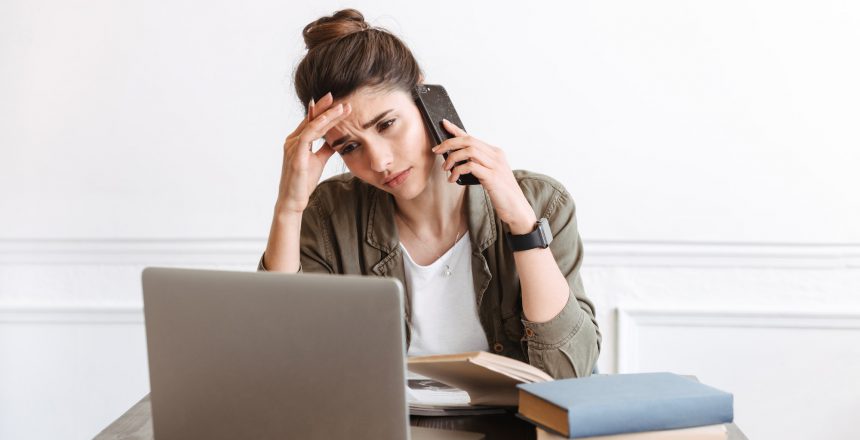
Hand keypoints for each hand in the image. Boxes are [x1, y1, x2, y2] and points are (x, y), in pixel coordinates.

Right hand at [277, 92, 351, 213]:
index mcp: (297, 141)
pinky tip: (329, 120)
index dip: (325, 111)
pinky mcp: (296, 156)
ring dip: (327, 115)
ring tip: (342, 108)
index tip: (340, 104)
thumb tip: (337, 139)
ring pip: (311, 125)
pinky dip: (318, 126)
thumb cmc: (303, 181)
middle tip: (341, 98)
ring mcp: (292, 147)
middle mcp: (292, 141)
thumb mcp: (318, 161)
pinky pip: (308, 136)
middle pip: (311, 119)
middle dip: (327, 108)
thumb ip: (325, 148)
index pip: (311, 121)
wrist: (293, 201)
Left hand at [433, 119, 536, 233]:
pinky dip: (458, 170)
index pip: (472, 137)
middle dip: (449, 143)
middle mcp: (496, 156)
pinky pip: (471, 166)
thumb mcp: (489, 175)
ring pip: (469, 150)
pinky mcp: (493, 177)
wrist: (517, 208)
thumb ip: (477, 165)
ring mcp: (496, 165)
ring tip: (445, 168)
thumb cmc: (501, 193)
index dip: (457, 130)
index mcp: (496, 153)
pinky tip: (452, 178)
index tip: (444, 124)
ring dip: (452, 157)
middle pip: (469, 140)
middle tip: (436, 150)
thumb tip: (455, 160)